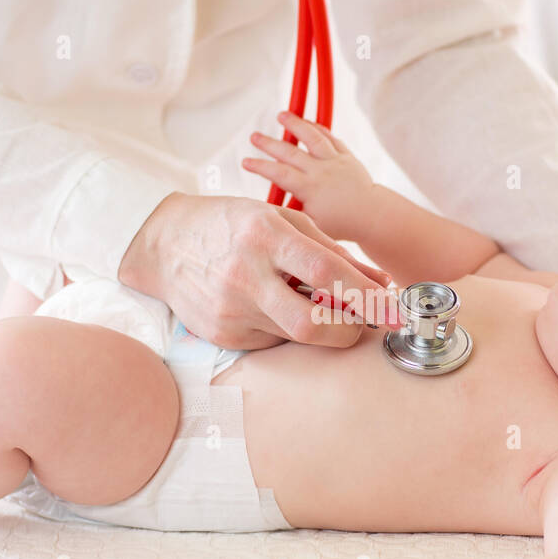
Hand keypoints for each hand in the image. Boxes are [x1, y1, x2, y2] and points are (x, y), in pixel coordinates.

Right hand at [117, 190, 395, 349]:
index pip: (325, 271)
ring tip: (304, 300)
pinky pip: (270, 340)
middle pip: (310, 323)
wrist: (163, 244)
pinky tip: (268, 306)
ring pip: (293, 335)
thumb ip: (330, 248)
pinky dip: (282, 327)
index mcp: (264, 234)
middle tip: (359, 324)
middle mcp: (245, 274)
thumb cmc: (231, 224)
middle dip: (347, 330)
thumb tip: (377, 282)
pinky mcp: (221, 335)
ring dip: (314, 325)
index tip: (394, 308)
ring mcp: (229, 309)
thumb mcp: (279, 218)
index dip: (365, 293)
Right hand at [242, 111, 375, 241]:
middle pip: (291, 152)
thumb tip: (270, 209)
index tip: (245, 161)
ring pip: (313, 137)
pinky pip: (330, 138)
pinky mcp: (346, 156)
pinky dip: (317, 129)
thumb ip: (291, 214)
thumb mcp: (311, 225)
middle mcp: (321, 171)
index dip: (261, 166)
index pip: (279, 173)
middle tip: (253, 136)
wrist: (372, 216)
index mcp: (310, 188)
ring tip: (281, 115)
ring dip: (296, 124)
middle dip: (269, 143)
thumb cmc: (341, 225)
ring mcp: (335, 161)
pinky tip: (307, 122)